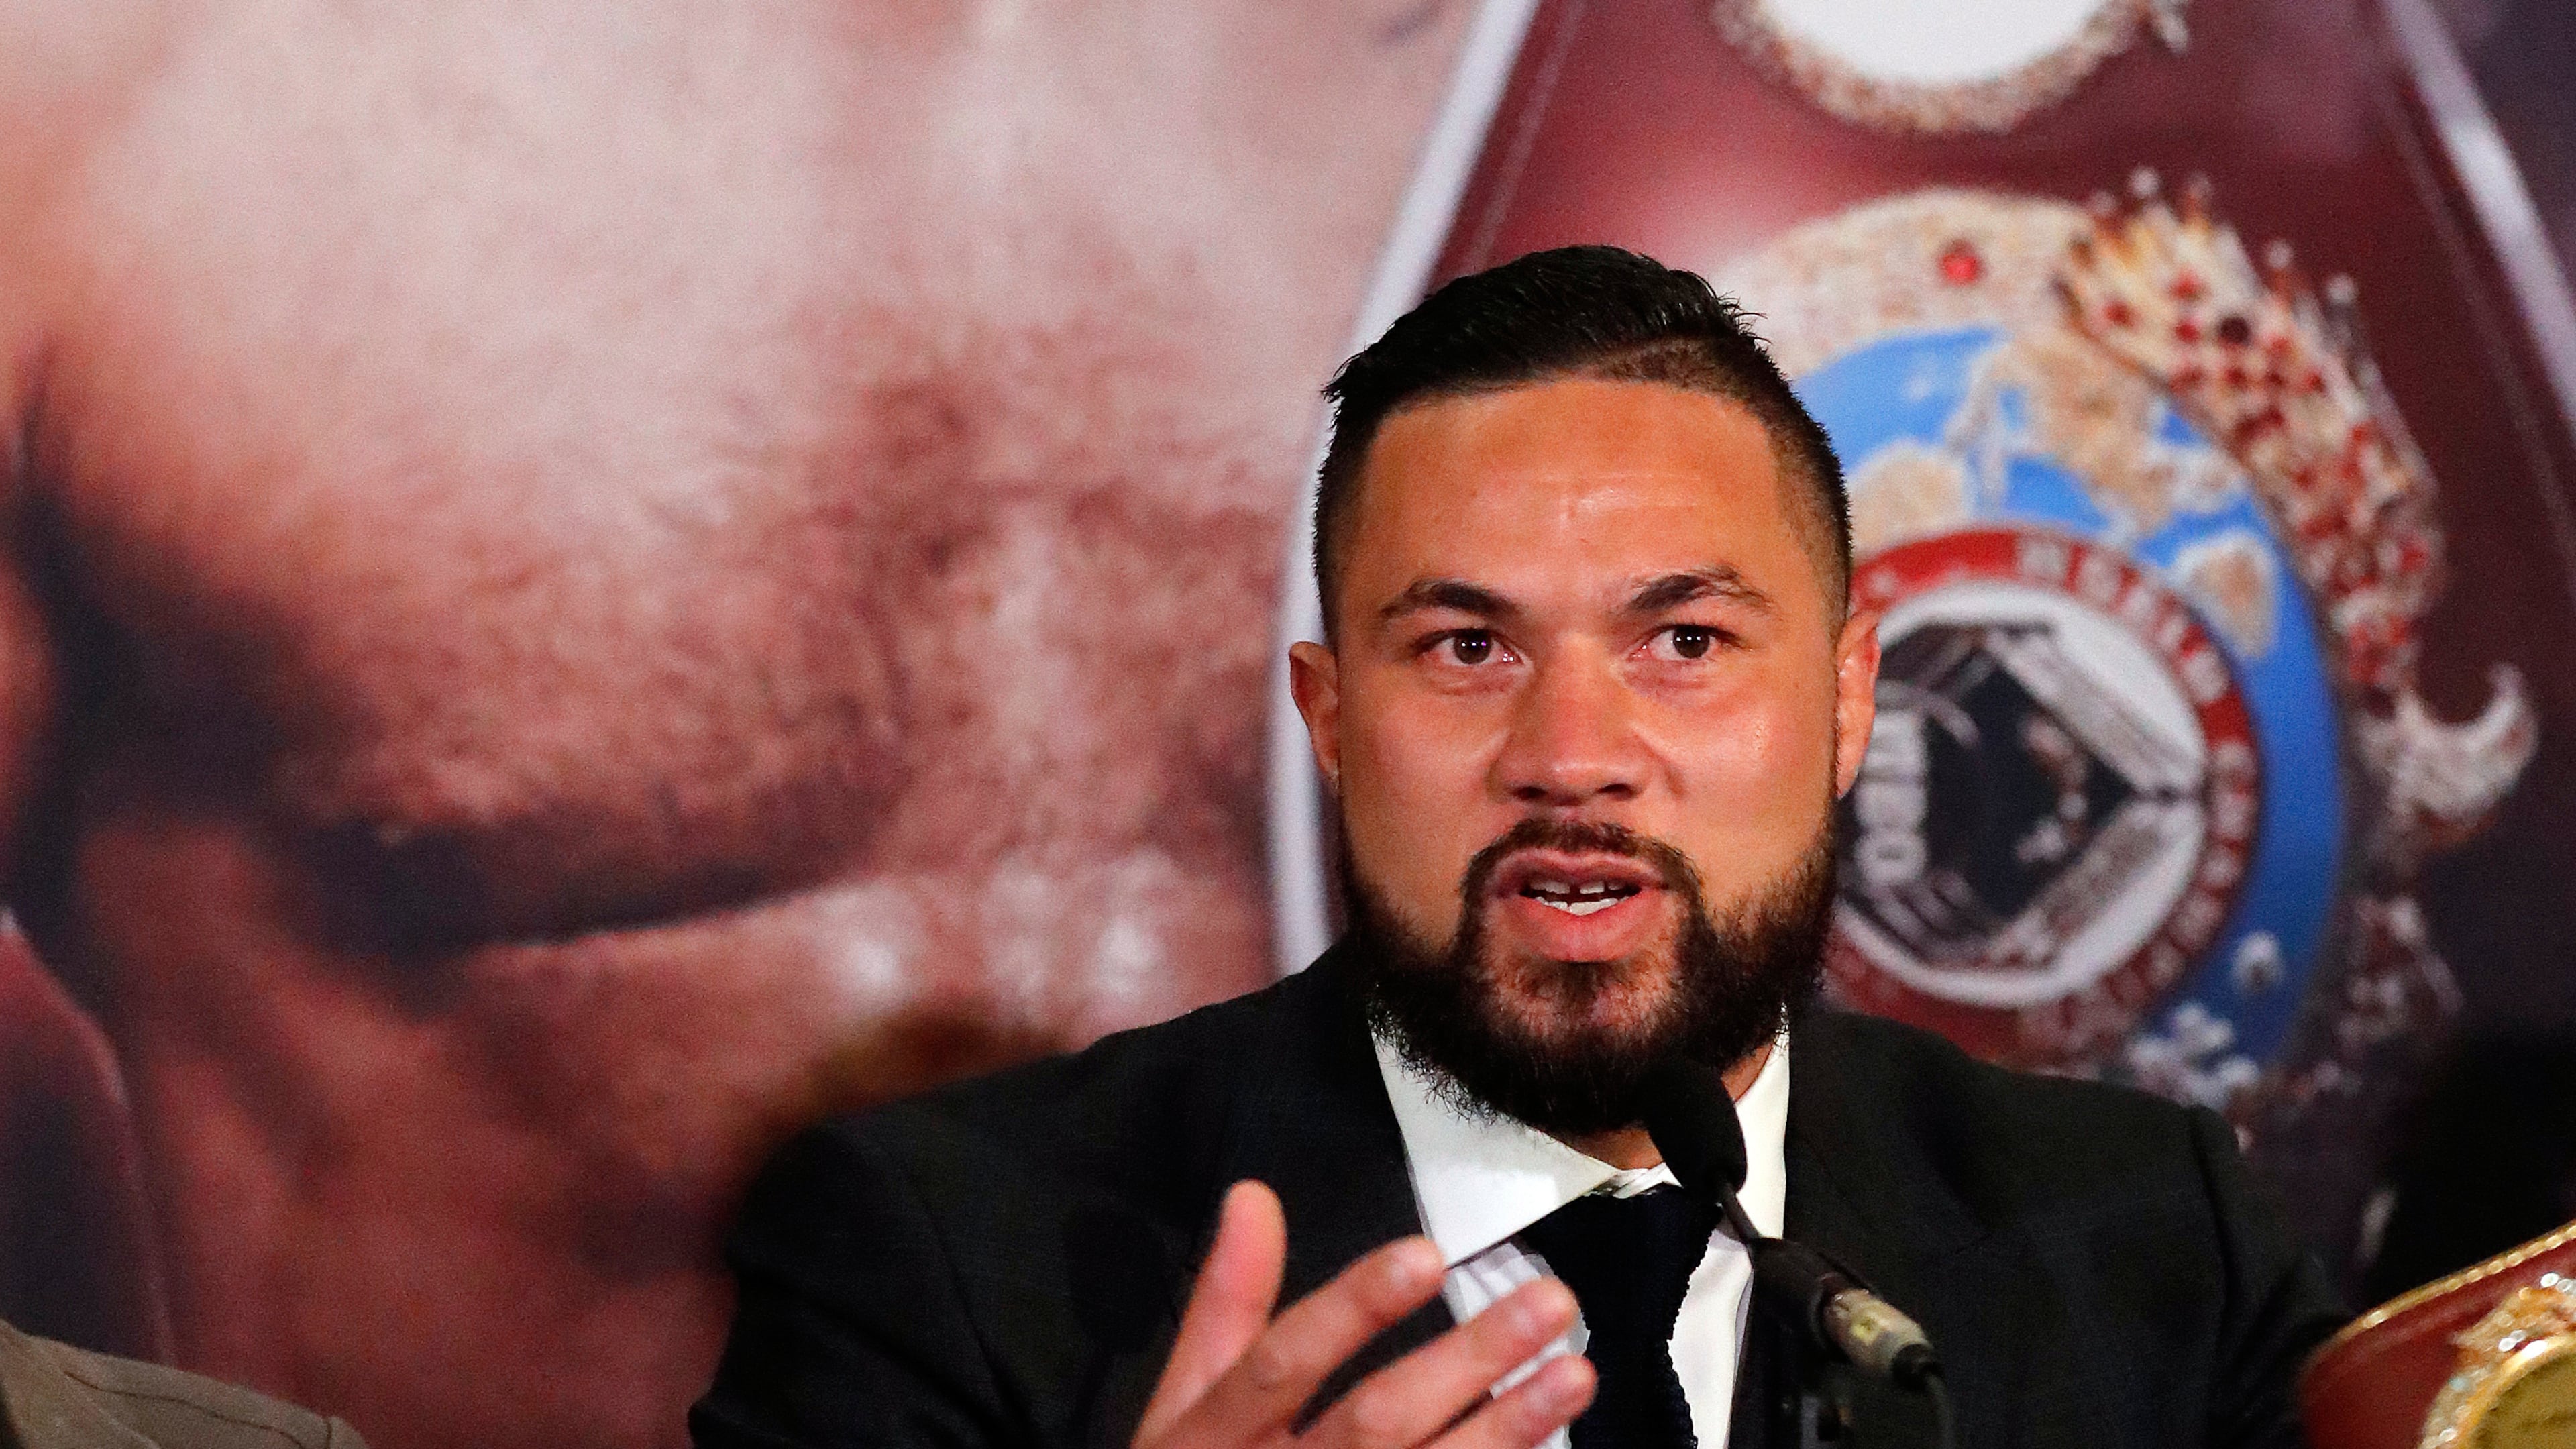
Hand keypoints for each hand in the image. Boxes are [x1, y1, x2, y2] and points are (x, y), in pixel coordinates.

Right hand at [1135, 1181, 1593, 1448]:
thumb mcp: (1184, 1399)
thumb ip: (1225, 1299)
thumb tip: (1254, 1196)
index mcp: (1213, 1434)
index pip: (1282, 1364)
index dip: (1352, 1311)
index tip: (1426, 1255)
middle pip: (1376, 1423)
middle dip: (1465, 1362)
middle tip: (1549, 1303)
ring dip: (1504, 1429)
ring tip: (1574, 1375)